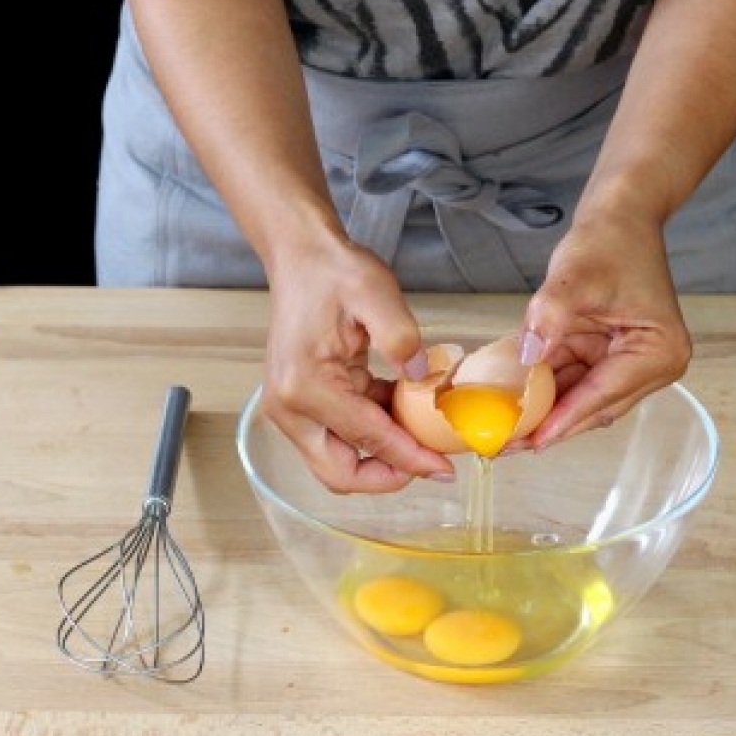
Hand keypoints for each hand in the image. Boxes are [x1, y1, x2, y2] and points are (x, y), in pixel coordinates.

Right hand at [259, 240, 454, 493]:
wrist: (302, 258)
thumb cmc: (333, 272)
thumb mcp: (376, 292)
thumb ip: (401, 337)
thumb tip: (425, 379)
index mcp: (306, 385)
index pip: (366, 438)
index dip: (410, 458)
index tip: (444, 469)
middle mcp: (290, 407)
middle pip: (339, 473)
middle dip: (387, 476)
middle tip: (431, 464)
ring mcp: (292, 409)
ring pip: (338, 461)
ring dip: (381, 457)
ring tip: (422, 437)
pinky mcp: (302, 405)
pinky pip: (340, 437)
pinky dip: (373, 435)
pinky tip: (403, 414)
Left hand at [517, 215, 690, 449]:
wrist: (619, 215)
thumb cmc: (609, 239)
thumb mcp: (575, 278)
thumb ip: (550, 319)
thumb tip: (526, 361)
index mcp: (658, 352)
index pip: (603, 394)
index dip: (563, 420)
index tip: (530, 442)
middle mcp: (652, 364)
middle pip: (594, 406)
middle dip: (549, 425)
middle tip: (506, 446)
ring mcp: (630, 361)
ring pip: (580, 398)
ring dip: (543, 411)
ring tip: (501, 430)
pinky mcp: (610, 355)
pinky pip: (573, 379)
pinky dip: (545, 388)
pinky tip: (511, 401)